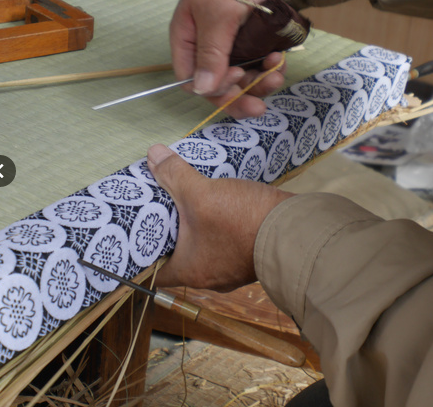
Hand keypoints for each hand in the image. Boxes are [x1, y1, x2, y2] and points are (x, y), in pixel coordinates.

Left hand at [147, 143, 294, 291]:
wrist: (298, 229)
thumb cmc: (245, 221)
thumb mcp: (202, 194)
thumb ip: (175, 175)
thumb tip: (153, 154)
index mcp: (191, 271)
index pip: (152, 270)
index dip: (140, 252)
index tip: (134, 233)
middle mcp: (211, 277)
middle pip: (179, 257)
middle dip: (170, 234)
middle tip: (160, 210)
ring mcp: (234, 269)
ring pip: (205, 249)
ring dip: (197, 230)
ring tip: (188, 205)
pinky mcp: (252, 256)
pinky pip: (227, 244)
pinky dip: (220, 229)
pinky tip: (221, 209)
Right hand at [170, 0, 286, 117]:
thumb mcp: (219, 15)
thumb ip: (210, 53)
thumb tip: (202, 89)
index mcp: (187, 40)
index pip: (191, 79)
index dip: (213, 87)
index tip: (237, 78)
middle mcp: (206, 49)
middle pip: (218, 88)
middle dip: (240, 97)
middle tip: (259, 106)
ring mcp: (230, 50)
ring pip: (241, 83)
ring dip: (260, 84)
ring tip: (277, 73)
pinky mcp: (251, 49)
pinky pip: (257, 71)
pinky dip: (269, 71)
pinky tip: (280, 61)